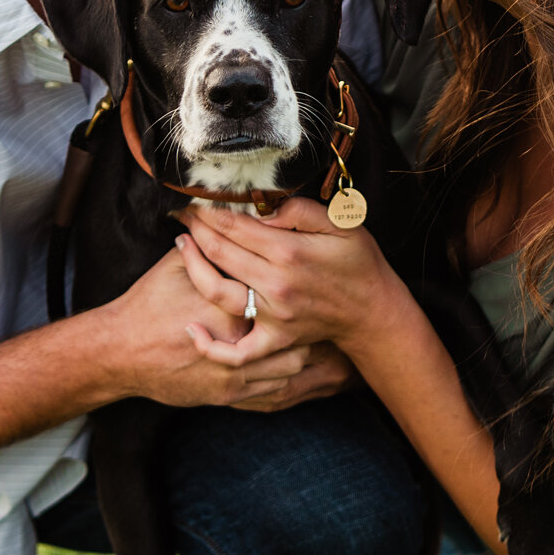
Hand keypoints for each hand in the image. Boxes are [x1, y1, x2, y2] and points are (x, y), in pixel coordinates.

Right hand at [100, 244, 319, 408]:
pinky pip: (275, 393)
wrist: (120, 352)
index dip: (294, 278)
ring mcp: (235, 374)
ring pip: (293, 364)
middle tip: (323, 304)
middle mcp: (237, 341)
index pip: (276, 289)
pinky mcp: (229, 395)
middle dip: (310, 320)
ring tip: (316, 335)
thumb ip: (208, 248)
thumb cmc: (147, 304)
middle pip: (294, 329)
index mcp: (229, 304)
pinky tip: (297, 365)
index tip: (309, 271)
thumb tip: (226, 220)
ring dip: (305, 351)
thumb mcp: (175, 265)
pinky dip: (290, 379)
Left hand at [172, 197, 398, 355]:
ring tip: (182, 246)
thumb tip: (264, 207)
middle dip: (195, 229)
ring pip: (217, 292)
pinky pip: (237, 352)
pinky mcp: (275, 340)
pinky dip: (210, 346)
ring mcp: (273, 316)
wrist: (372, 310)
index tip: (194, 202)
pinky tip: (192, 329)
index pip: (235, 227)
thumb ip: (302, 210)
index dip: (209, 212)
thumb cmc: (358, 262)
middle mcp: (277, 285)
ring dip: (192, 267)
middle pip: (220, 253)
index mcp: (290, 252)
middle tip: (181, 216)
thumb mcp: (341, 223)